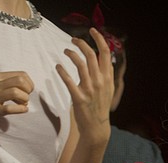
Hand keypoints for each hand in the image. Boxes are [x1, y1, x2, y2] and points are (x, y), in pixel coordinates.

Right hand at [0, 72, 33, 141]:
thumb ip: (6, 84)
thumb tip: (26, 85)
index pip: (21, 75)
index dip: (30, 84)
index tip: (27, 93)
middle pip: (20, 81)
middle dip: (28, 91)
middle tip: (25, 99)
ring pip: (15, 92)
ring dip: (24, 100)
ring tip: (22, 105)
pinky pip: (9, 108)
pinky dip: (20, 109)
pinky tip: (22, 111)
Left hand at [56, 27, 113, 141]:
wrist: (97, 127)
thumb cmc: (100, 107)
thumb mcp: (109, 90)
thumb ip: (107, 75)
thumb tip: (108, 61)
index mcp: (108, 78)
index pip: (106, 53)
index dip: (99, 39)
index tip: (92, 31)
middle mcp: (100, 81)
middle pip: (91, 54)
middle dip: (81, 43)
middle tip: (73, 40)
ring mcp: (89, 89)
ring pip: (79, 64)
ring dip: (71, 54)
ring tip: (66, 51)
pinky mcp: (79, 97)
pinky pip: (68, 80)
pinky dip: (61, 71)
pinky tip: (58, 67)